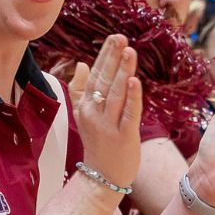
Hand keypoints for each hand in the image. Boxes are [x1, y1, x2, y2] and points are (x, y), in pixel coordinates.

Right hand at [69, 35, 142, 190]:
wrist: (102, 177)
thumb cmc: (97, 144)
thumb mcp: (83, 115)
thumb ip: (81, 90)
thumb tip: (82, 64)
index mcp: (85, 106)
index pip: (95, 76)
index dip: (105, 57)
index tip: (113, 38)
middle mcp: (94, 114)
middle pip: (103, 81)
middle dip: (113, 58)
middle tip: (120, 37)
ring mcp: (108, 125)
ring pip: (115, 94)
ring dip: (122, 71)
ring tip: (129, 51)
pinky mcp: (124, 137)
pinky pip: (128, 113)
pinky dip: (132, 97)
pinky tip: (134, 81)